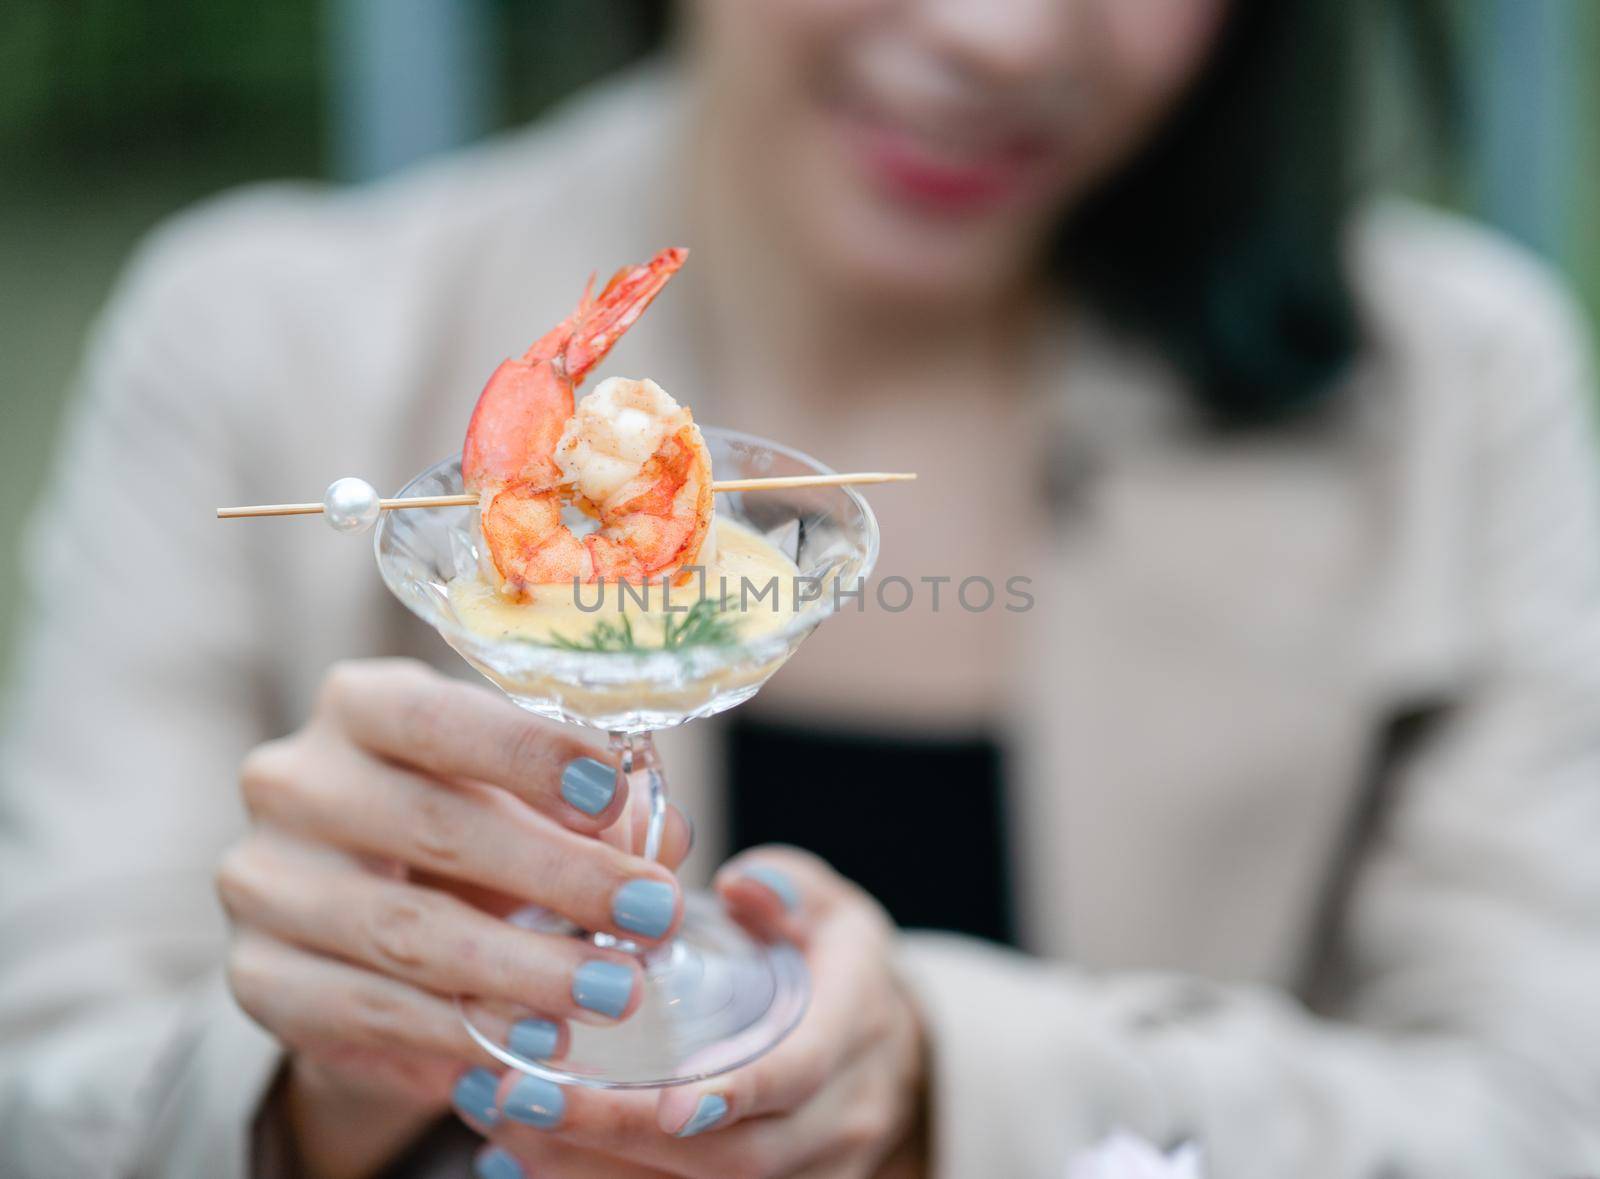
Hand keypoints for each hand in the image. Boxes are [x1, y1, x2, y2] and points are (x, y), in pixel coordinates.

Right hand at [217, 658, 690, 1178]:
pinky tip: (530, 1049)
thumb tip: (666, 838)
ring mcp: (264, 880)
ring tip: (610, 993)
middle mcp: (294, 781)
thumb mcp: (528, 798)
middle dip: (559, 875)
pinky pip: (367, 1013)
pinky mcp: (258, 976)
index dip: (528, 753)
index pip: (439, 717)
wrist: (361, 925)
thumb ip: (596, 806)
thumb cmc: (471, 827)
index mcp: (361, 705)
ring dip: (522, 972)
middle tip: (651, 915)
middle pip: (432, 825)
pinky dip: (459, 1036)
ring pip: (404, 932)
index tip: (613, 792)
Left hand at [464, 848, 928, 1178]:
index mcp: (854, 1029)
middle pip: (736, 1158)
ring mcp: (812, 1173)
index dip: (735, 1093)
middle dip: (623, 1135)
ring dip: (593, 1170)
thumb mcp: (833, 912)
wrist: (890, 1062)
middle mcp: (840, 1117)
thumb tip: (742, 882)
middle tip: (520, 1095)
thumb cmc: (838, 971)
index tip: (668, 1105)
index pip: (798, 1073)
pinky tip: (520, 1163)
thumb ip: (789, 887)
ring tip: (503, 1125)